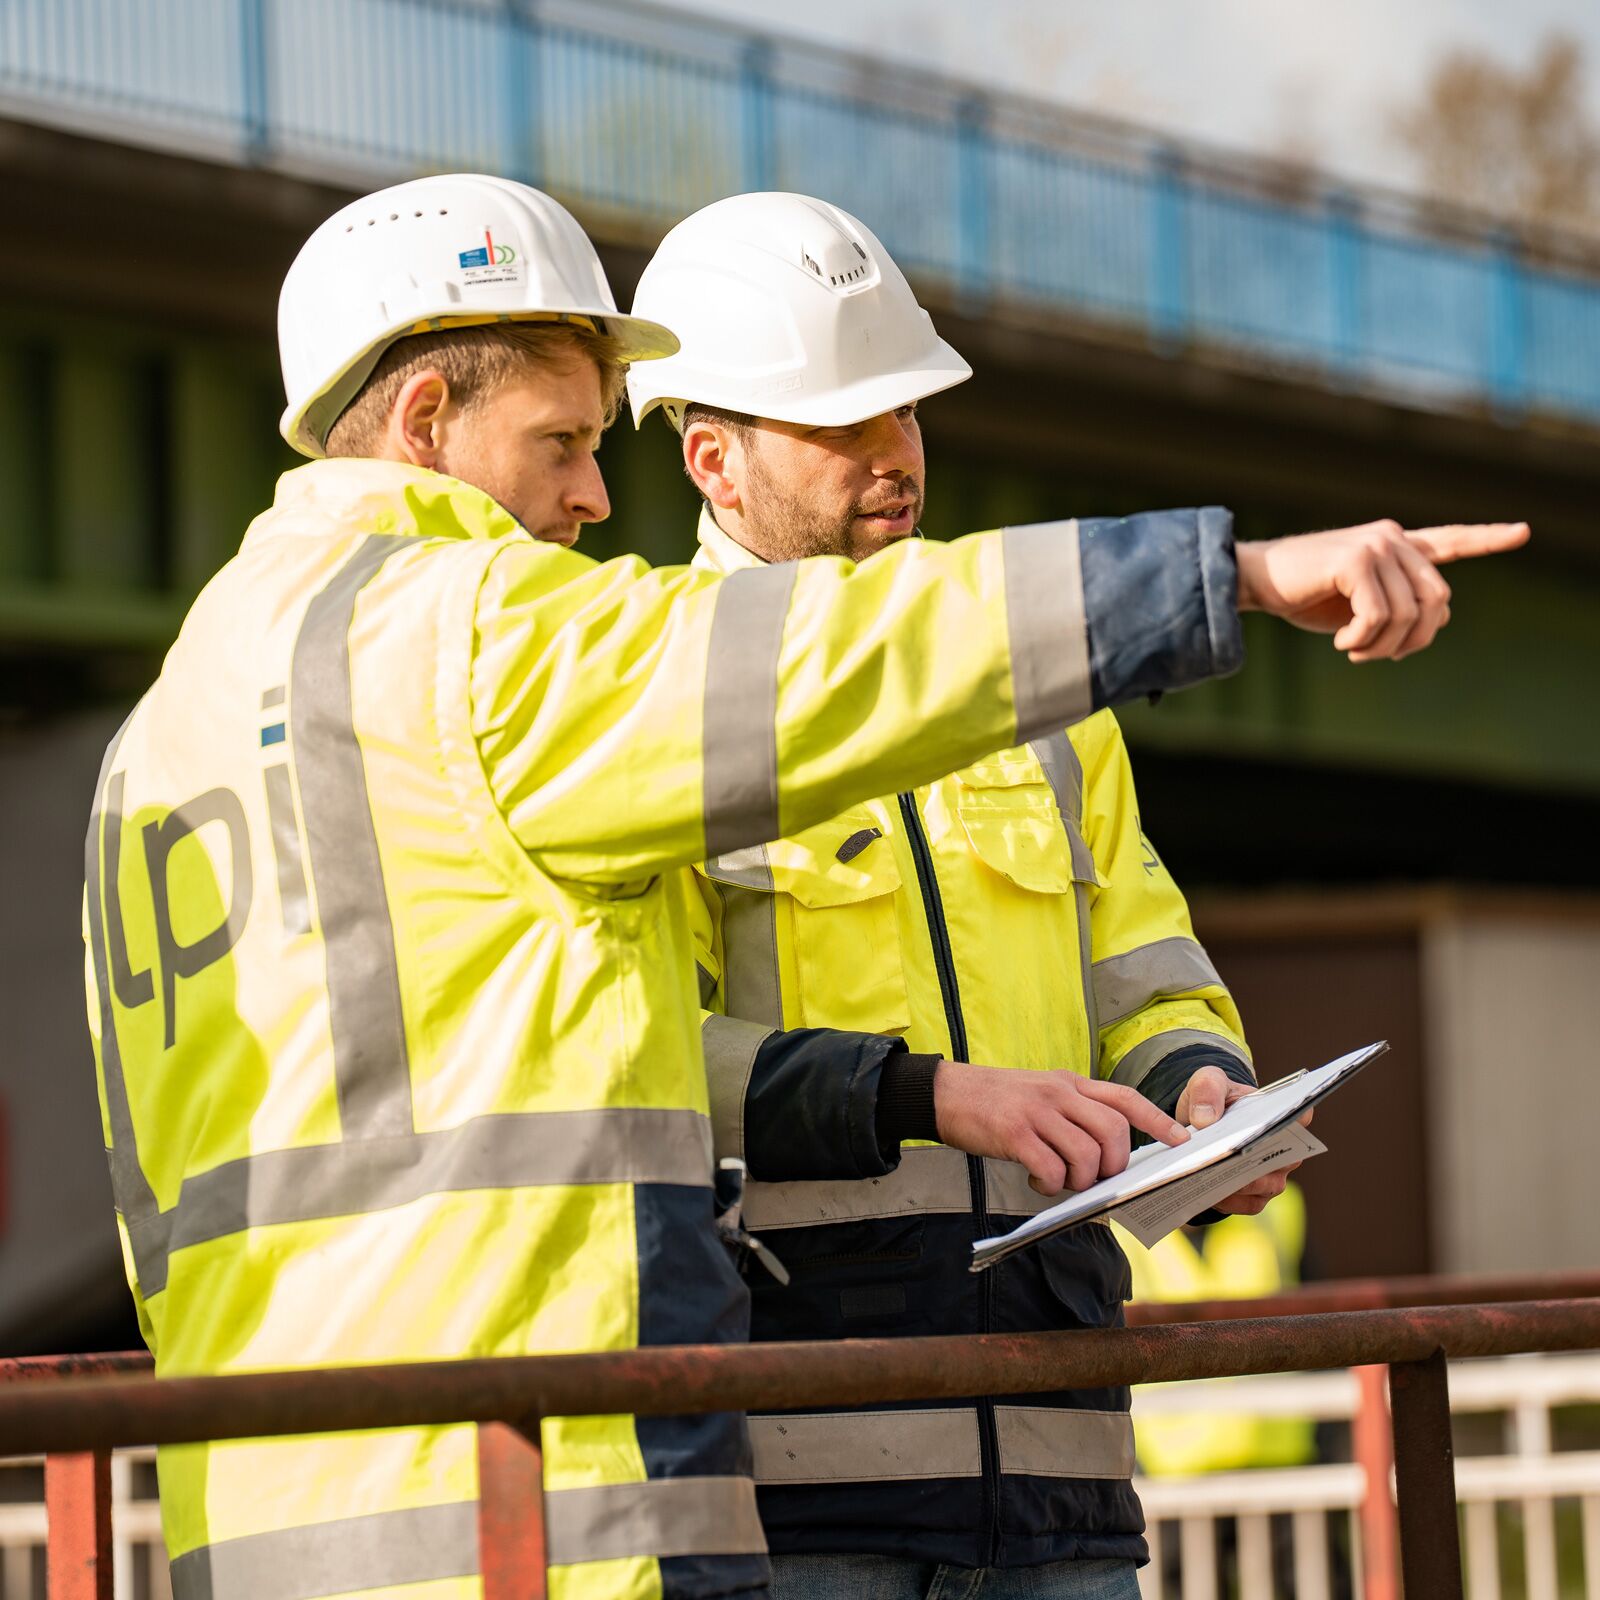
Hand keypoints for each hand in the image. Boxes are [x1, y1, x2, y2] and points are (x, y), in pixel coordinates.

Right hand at [933, 1061, 1188, 1196]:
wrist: (944, 1093)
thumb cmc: (994, 1101)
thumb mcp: (1040, 1092)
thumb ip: (1070, 1113)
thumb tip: (1101, 1154)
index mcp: (1069, 1082)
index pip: (1124, 1098)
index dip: (1157, 1120)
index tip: (1180, 1140)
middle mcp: (1059, 1092)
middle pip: (1114, 1131)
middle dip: (1114, 1165)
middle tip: (1095, 1178)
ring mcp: (1037, 1111)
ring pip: (1087, 1154)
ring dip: (1080, 1180)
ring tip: (1060, 1181)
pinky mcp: (1014, 1132)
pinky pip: (1051, 1168)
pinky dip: (1050, 1184)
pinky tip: (1036, 1181)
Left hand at [1176, 1065, 1312, 1215]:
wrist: (1199, 1126)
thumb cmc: (1214, 1100)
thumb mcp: (1207, 1082)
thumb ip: (1207, 1090)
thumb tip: (1204, 1119)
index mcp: (1279, 1114)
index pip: (1301, 1115)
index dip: (1297, 1118)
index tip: (1280, 1119)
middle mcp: (1285, 1148)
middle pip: (1282, 1158)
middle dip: (1254, 1157)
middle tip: (1230, 1154)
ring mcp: (1273, 1175)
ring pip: (1265, 1184)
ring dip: (1239, 1181)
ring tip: (1212, 1174)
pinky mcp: (1256, 1197)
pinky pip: (1249, 1204)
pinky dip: (1230, 1199)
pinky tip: (1209, 1190)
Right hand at [1235, 519, 1528, 661]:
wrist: (1254, 579)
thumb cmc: (1301, 595)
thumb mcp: (1356, 606)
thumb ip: (1396, 607)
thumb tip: (1433, 624)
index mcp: (1394, 544)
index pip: (1449, 540)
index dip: (1487, 539)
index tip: (1523, 533)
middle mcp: (1392, 537)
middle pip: (1437, 599)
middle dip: (1414, 640)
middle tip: (1377, 656)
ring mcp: (1376, 545)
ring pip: (1409, 613)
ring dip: (1383, 646)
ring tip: (1355, 651)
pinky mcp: (1356, 560)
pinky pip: (1379, 615)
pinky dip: (1364, 640)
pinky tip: (1343, 643)